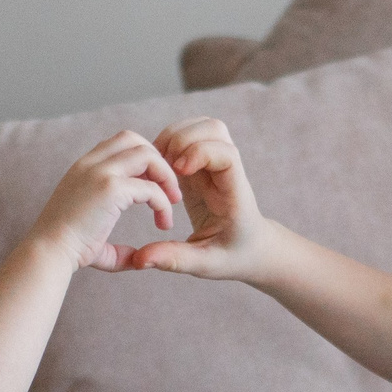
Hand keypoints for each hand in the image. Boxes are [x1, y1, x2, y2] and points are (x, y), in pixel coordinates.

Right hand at [28, 130, 181, 270]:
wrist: (48, 253)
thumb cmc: (68, 250)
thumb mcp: (93, 236)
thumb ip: (116, 244)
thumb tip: (136, 258)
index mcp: (84, 168)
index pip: (119, 143)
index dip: (143, 159)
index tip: (153, 187)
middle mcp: (91, 164)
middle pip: (135, 139)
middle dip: (158, 162)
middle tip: (169, 193)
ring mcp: (100, 173)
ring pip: (147, 155)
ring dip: (166, 177)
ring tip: (171, 204)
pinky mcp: (110, 189)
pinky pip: (150, 187)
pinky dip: (163, 203)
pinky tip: (164, 223)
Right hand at [130, 117, 276, 280]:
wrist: (250, 248)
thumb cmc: (233, 256)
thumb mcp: (205, 265)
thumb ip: (174, 259)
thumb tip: (140, 259)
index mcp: (235, 193)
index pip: (227, 154)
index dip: (201, 153)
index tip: (178, 171)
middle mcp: (227, 171)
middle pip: (214, 129)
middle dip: (183, 138)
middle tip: (162, 167)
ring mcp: (214, 164)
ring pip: (200, 127)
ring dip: (173, 137)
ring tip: (156, 167)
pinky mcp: (201, 165)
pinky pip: (186, 138)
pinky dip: (168, 143)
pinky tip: (157, 169)